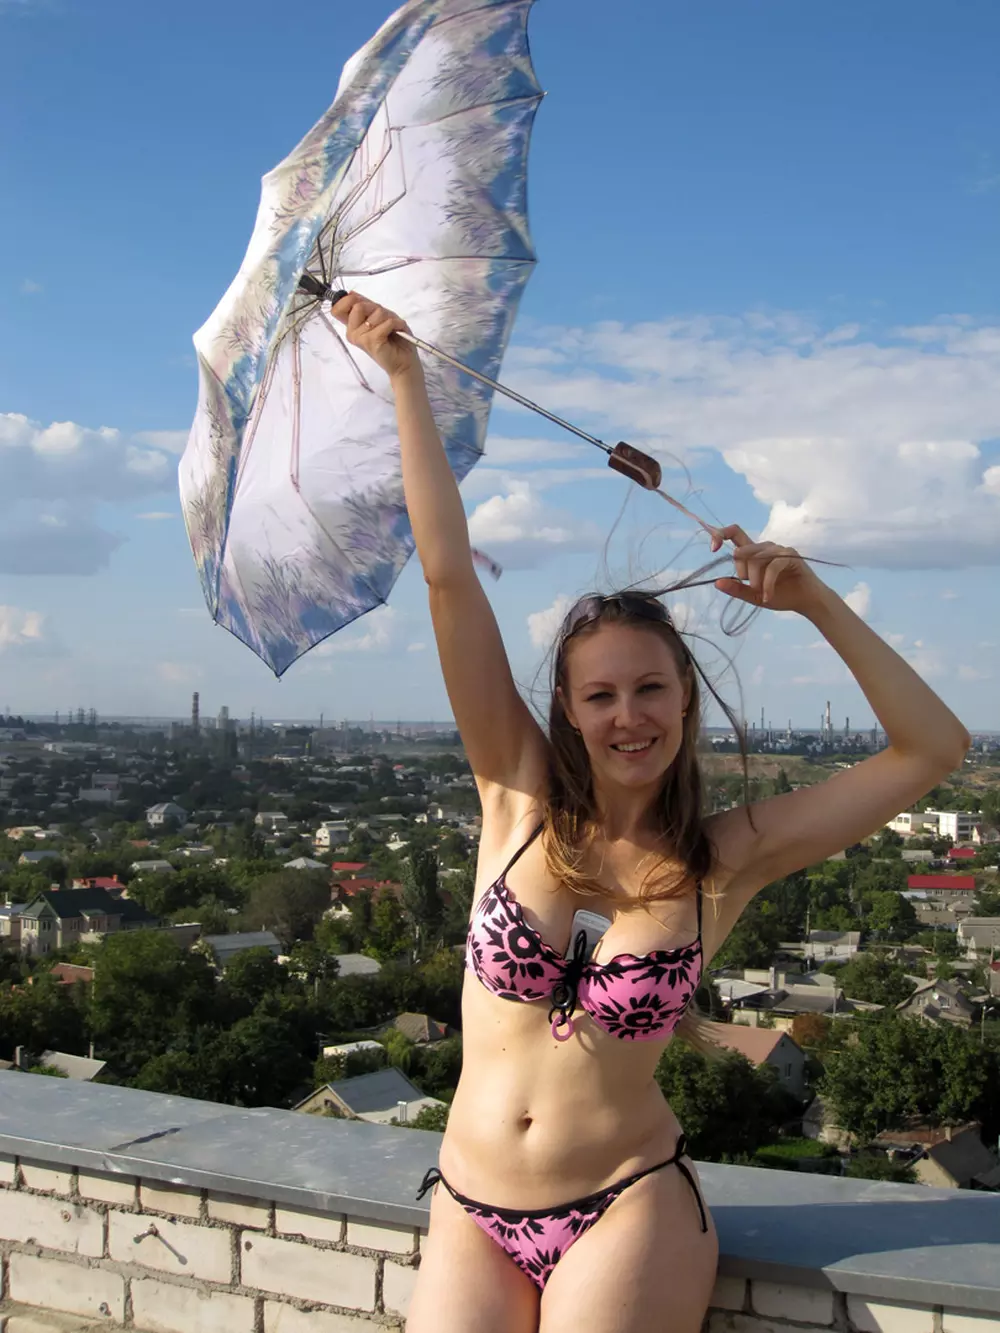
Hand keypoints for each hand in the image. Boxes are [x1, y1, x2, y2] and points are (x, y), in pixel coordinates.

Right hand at [331, 291, 419, 383]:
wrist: (404, 362)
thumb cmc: (394, 340)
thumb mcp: (379, 317)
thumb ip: (365, 305)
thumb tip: (351, 293)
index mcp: (352, 327)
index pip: (338, 308)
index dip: (349, 300)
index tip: (364, 305)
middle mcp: (352, 333)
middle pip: (357, 305)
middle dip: (376, 308)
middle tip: (384, 321)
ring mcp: (360, 337)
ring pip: (375, 312)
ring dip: (389, 318)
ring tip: (392, 329)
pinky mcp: (371, 341)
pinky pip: (385, 322)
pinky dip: (396, 323)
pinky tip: (397, 331)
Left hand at [710, 524, 827, 614]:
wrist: (806, 602)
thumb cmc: (781, 595)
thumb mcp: (754, 595)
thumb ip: (737, 589)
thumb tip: (716, 583)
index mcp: (753, 553)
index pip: (734, 533)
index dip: (720, 534)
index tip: (712, 548)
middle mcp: (765, 547)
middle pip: (740, 552)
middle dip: (742, 573)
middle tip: (752, 586)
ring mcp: (778, 549)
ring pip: (755, 559)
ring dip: (755, 580)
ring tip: (762, 593)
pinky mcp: (790, 555)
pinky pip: (772, 567)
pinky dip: (767, 584)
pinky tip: (768, 596)